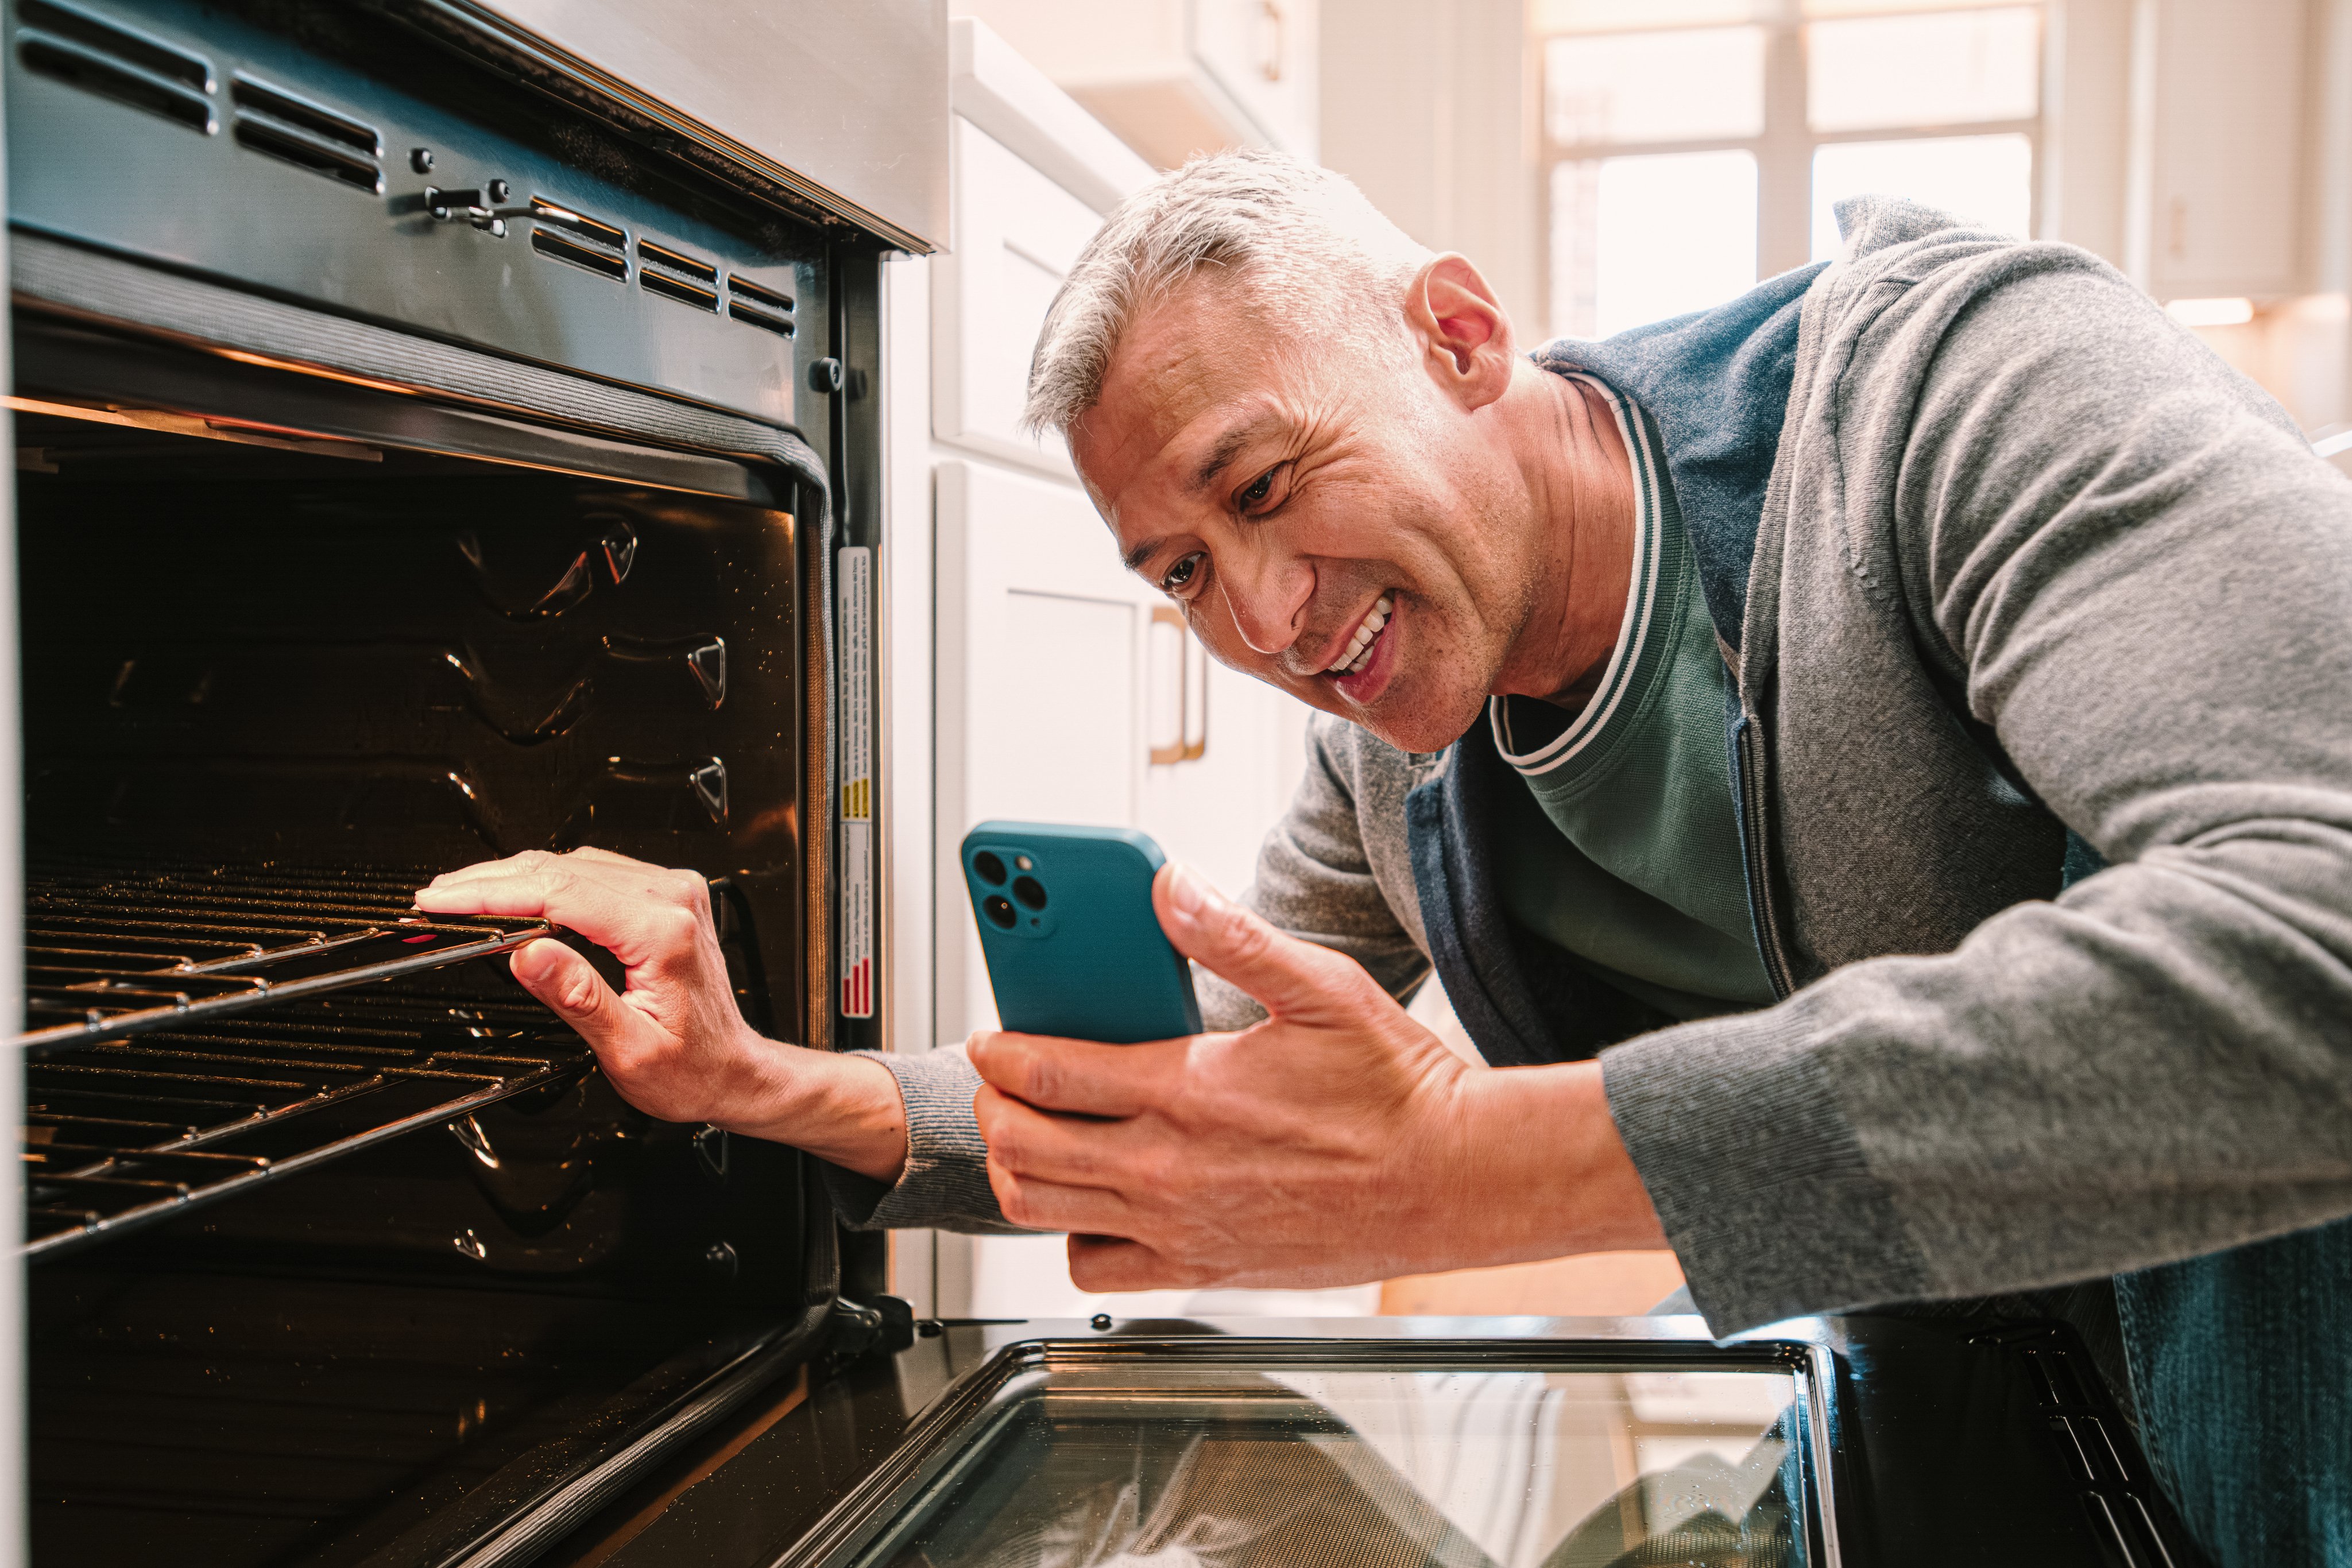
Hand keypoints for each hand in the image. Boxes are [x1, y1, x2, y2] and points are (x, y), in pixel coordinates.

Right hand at [415, 848, 906, 1179]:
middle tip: (437, 897)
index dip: (491, 895)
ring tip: (462, 893)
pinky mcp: (666, 895)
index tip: (445, 901)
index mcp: (662, 930)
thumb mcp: (630, 1048)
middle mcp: (672, 898)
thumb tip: (527, 955)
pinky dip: (547, 878)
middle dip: (491, 880)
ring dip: (514, 875)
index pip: (558, 894)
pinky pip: (595, 871)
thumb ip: (578, 997)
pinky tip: (516, 891)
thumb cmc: (693, 1068)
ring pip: (576, 863)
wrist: (734, 1070)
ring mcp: (671, 891)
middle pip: (563, 869)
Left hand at [969, 862, 1665, 1290]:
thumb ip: (1234, 936)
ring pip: (1042, 1210)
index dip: (1000, 1053)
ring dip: (1018, 1170)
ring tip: (1030, 1137)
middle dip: (993, 1108)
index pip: (1047, 1075)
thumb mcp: (1322, 986)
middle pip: (1023, 1146)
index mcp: (1187, 1091)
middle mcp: (1168, 1168)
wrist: (1453, 1181)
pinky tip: (1095, 1200)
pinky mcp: (1200, 1269)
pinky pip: (1093, 1269)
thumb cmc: (1396, 1088)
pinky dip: (1074, 1235)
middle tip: (1002, 1084)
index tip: (992, 1040)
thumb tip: (1169, 887)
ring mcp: (1178, 1227)